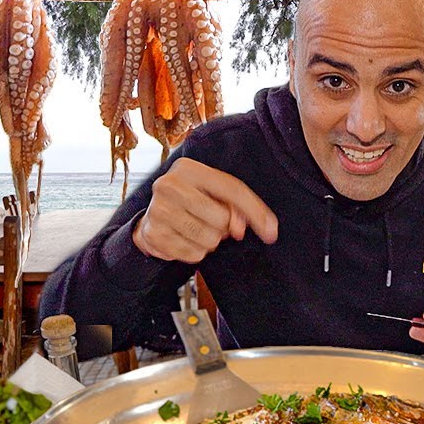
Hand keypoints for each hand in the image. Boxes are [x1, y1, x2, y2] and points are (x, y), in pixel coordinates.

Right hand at [133, 158, 278, 262]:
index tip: (271, 232)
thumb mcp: (214, 193)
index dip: (255, 212)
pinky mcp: (154, 236)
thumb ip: (237, 206)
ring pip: (208, 240)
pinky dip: (195, 252)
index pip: (232, 189)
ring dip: (210, 241)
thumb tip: (240, 229)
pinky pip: (193, 255)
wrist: (152, 215)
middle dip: (224, 227)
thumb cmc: (190, 200)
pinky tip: (186, 239)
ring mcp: (158, 211)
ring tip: (199, 229)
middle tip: (213, 222)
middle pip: (221, 219)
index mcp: (188, 169)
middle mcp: (169, 186)